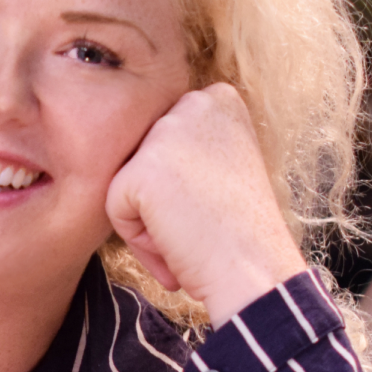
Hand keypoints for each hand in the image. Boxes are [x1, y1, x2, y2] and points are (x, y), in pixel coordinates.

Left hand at [105, 82, 306, 325]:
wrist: (256, 271)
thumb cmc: (243, 233)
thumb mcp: (226, 165)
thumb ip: (188, 147)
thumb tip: (146, 155)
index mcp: (219, 99)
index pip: (165, 140)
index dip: (183, 184)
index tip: (216, 201)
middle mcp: (194, 103)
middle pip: (144, 159)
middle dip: (165, 202)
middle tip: (205, 221)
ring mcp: (167, 133)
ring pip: (128, 183)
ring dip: (151, 221)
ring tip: (192, 233)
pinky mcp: (141, 170)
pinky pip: (116, 209)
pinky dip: (139, 239)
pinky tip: (177, 242)